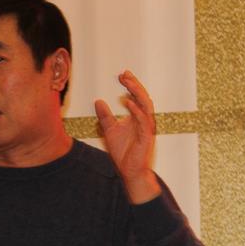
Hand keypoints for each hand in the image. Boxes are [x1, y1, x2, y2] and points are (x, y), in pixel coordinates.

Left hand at [94, 70, 160, 203]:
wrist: (129, 171)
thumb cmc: (123, 152)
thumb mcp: (109, 131)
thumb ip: (105, 116)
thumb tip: (98, 101)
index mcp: (137, 117)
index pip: (136, 97)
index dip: (130, 85)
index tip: (122, 74)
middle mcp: (144, 120)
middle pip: (142, 97)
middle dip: (134, 84)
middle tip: (124, 74)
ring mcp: (146, 128)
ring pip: (146, 105)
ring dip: (137, 93)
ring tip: (127, 83)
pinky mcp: (146, 137)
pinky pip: (143, 121)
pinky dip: (136, 110)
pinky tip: (127, 101)